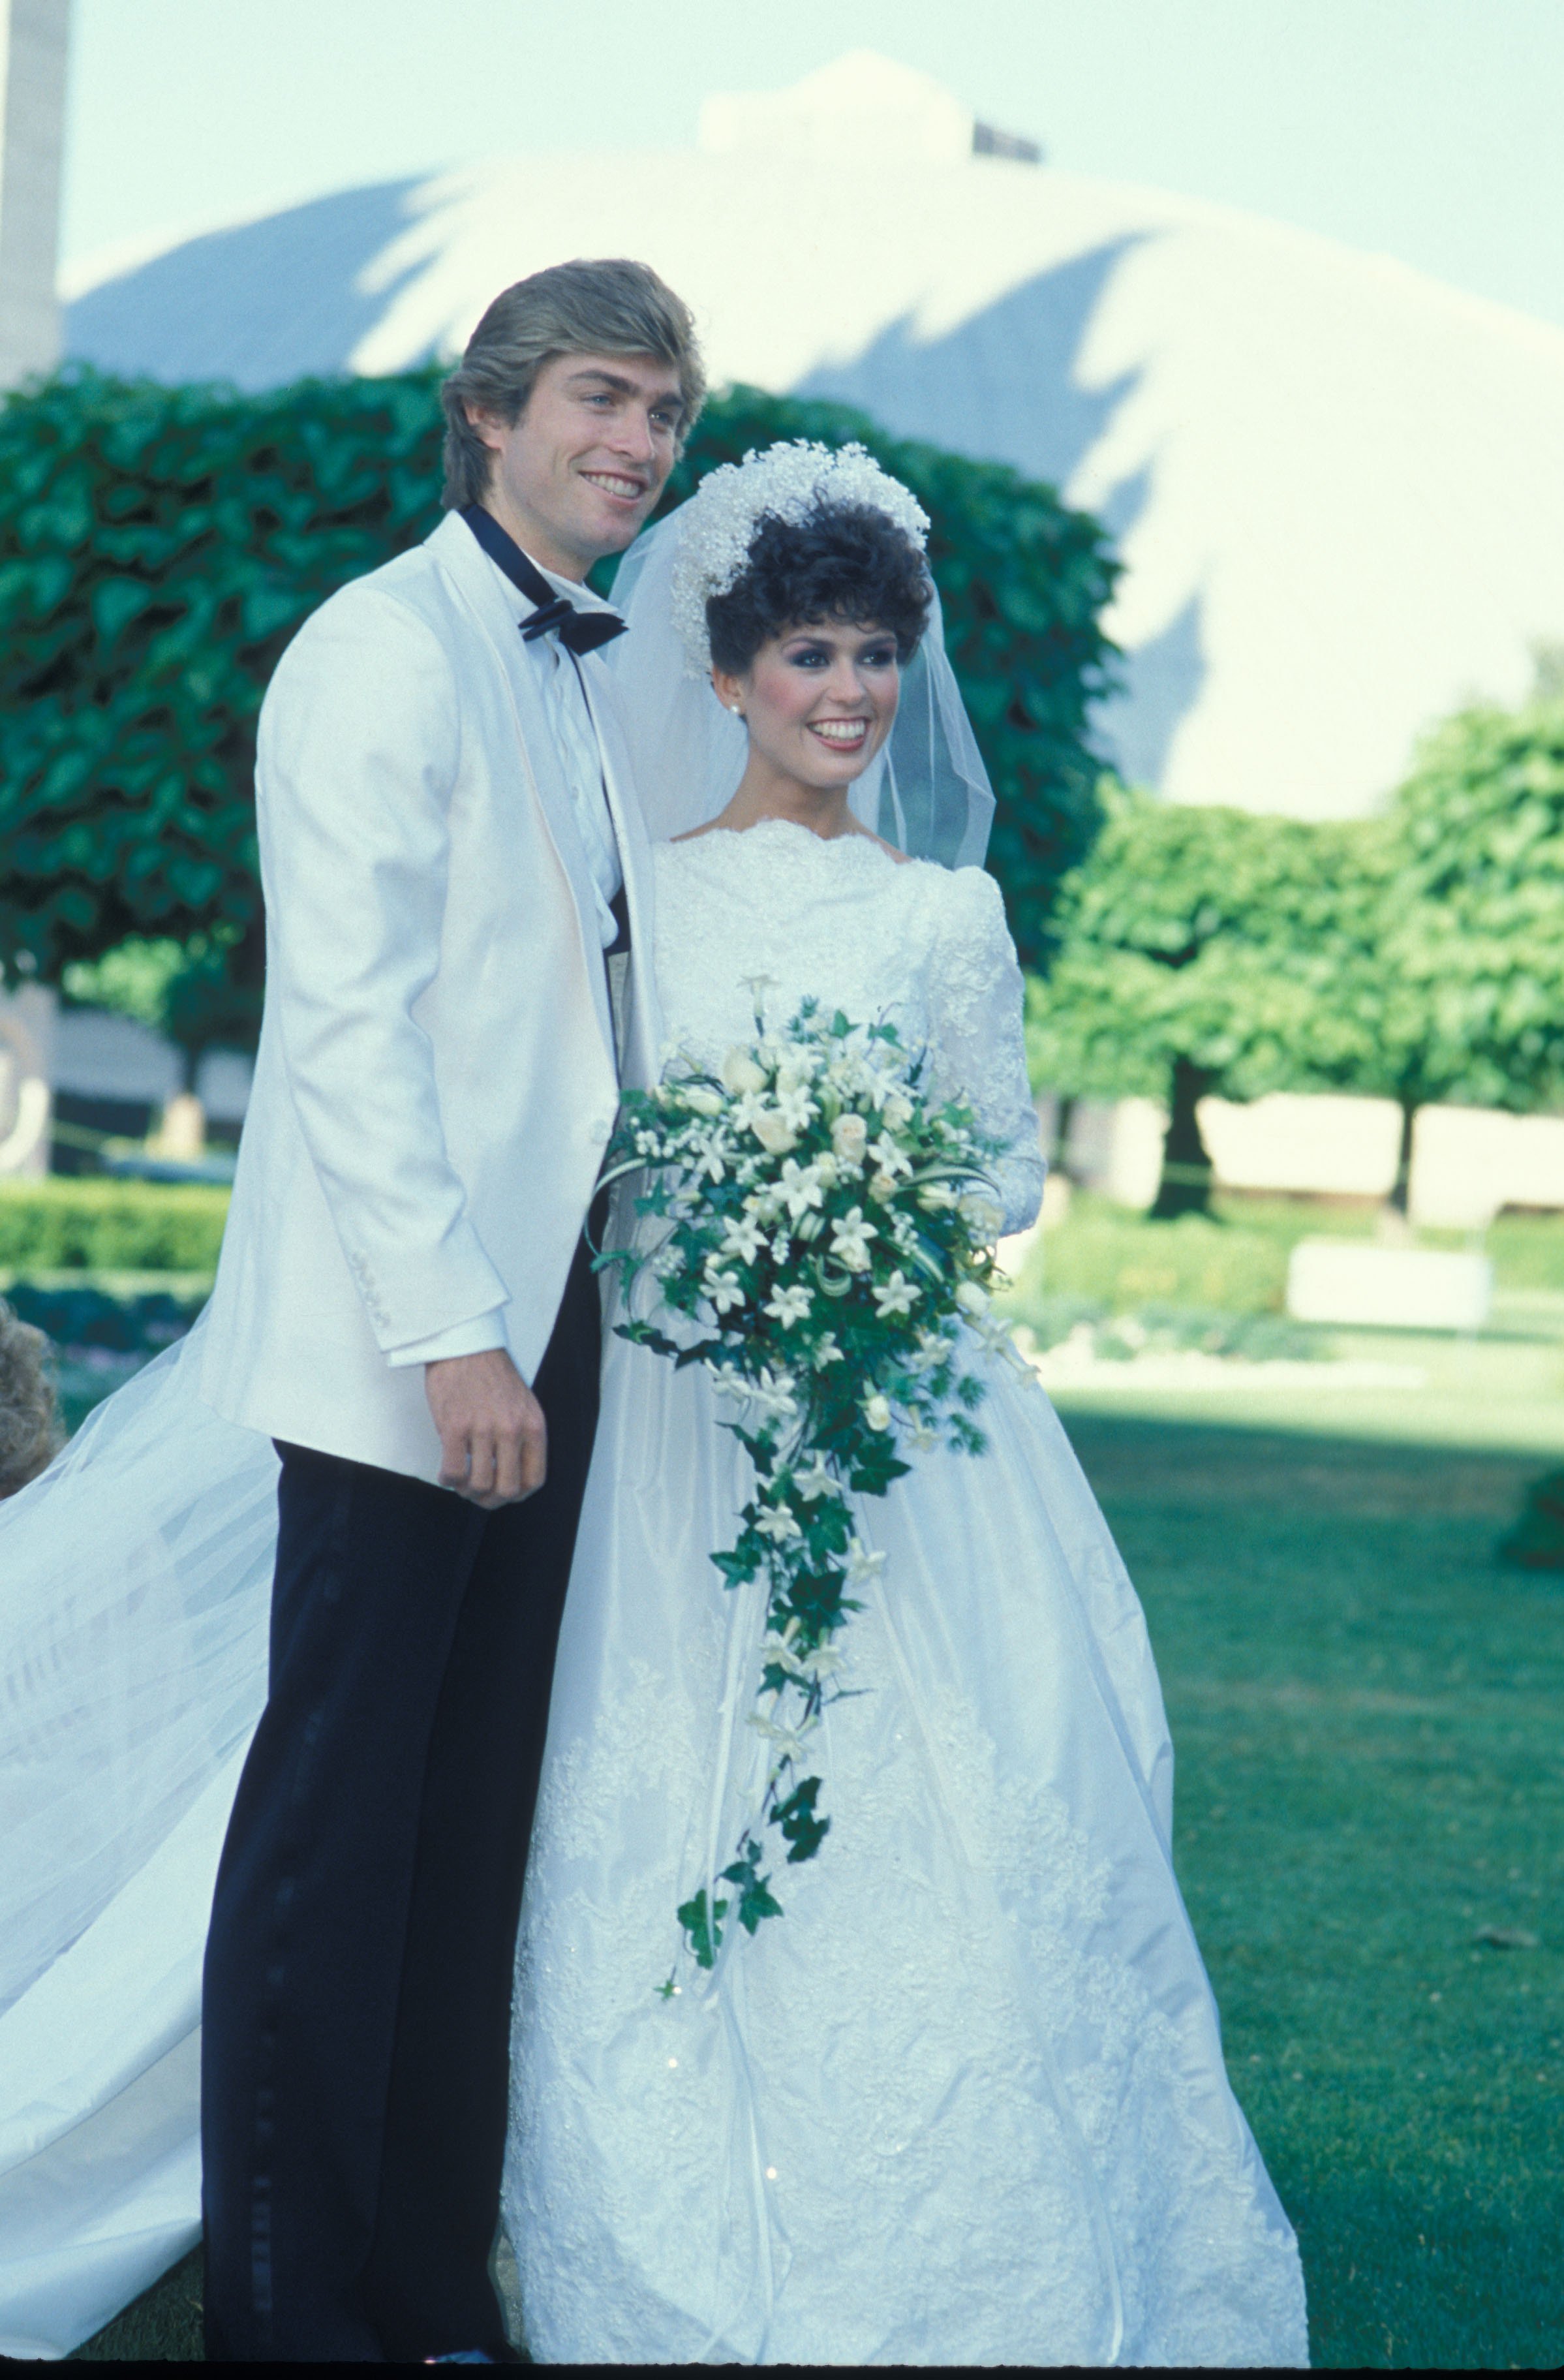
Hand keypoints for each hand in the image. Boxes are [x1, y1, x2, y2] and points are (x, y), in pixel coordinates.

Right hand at [424, 1347, 545, 1507]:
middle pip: (507, 1489)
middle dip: (491, 1501)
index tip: (505, 1494)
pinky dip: (448, 1480)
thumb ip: (523, 1436)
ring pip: (479, 1484)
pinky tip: (446, 1474)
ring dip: (467, 1492)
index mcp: (533, 1426)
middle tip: (478, 1495)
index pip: (534, 1479)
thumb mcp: (523, 1404)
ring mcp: (483, 1429)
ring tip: (460, 1483)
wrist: (466, 1346)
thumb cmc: (492, 1375)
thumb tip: (514, 1472)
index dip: (519, 1495)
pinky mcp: (454, 1427)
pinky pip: (453, 1471)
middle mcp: (511, 1430)